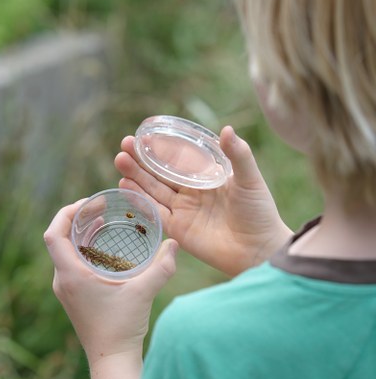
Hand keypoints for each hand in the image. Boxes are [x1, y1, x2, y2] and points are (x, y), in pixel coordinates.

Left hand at [43, 200, 177, 364]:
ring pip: (66, 251)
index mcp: (71, 275)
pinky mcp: (74, 295)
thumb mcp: (143, 292)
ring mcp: (66, 289)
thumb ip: (162, 267)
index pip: (54, 234)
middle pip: (59, 239)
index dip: (66, 213)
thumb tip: (174, 243)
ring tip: (101, 219)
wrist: (111, 360)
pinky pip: (72, 263)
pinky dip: (85, 249)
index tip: (88, 203)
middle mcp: (63, 280)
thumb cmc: (122, 327)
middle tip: (99, 207)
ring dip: (80, 233)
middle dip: (77, 218)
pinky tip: (104, 247)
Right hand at [114, 126, 291, 275]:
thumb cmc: (259, 213)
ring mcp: (182, 210)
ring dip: (136, 176)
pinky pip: (154, 212)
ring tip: (120, 161)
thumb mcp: (250, 180)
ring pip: (154, 190)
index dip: (161, 148)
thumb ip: (239, 155)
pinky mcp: (177, 229)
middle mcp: (191, 192)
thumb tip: (227, 128)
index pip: (178, 158)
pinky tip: (125, 186)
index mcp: (206, 176)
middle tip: (124, 145)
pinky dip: (139, 200)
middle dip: (142, 160)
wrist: (258, 250)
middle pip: (161, 173)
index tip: (143, 136)